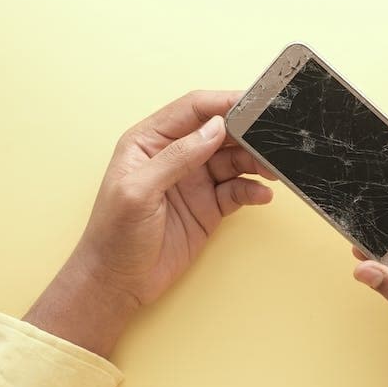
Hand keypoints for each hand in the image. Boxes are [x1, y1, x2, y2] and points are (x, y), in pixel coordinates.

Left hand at [24, 90, 275, 356]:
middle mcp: (175, 156)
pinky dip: (252, 191)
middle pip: (219, 132)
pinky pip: (236, 191)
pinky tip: (262, 195)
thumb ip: (177, 156)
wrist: (117, 283)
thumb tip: (215, 127)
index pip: (192, 109)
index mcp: (150, 141)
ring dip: (254, 162)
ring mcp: (193, 181)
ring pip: (232, 160)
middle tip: (272, 138)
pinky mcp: (208, 207)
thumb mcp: (139, 190)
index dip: (223, 103)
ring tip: (273, 169)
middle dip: (247, 133)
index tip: (254, 103)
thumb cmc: (114, 235)